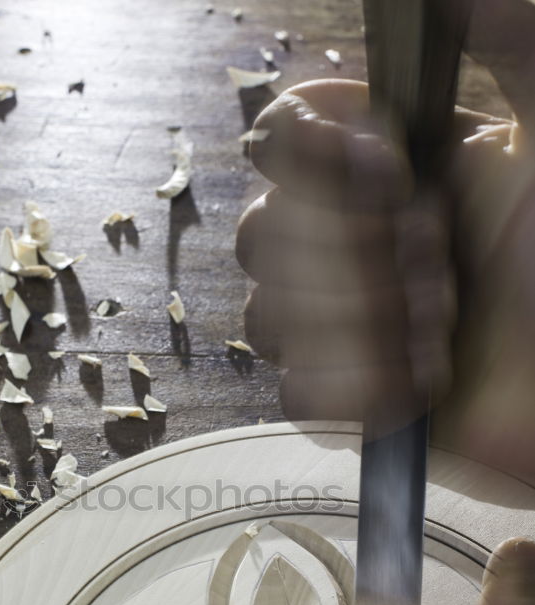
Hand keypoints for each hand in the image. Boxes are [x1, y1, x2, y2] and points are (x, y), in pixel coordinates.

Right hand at [236, 0, 534, 480]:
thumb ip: (508, 37)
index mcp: (394, 168)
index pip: (280, 141)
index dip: (308, 156)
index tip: (388, 168)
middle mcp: (356, 243)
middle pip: (259, 235)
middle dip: (354, 254)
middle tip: (442, 258)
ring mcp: (347, 328)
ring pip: (267, 321)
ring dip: (365, 324)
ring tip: (445, 325)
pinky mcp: (353, 404)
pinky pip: (298, 397)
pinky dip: (360, 389)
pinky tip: (424, 380)